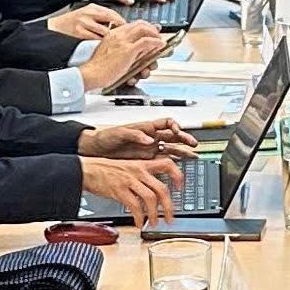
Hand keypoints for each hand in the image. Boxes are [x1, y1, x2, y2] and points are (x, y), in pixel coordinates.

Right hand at [48, 4, 125, 39]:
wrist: (55, 27)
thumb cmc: (73, 22)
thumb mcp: (87, 14)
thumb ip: (100, 16)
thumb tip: (117, 22)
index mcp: (92, 8)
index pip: (112, 13)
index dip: (121, 21)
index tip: (128, 27)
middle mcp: (89, 13)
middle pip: (111, 20)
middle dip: (119, 29)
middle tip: (124, 36)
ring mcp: (84, 23)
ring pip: (105, 32)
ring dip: (110, 38)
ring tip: (114, 43)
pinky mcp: (79, 33)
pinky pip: (95, 40)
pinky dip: (100, 43)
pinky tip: (102, 46)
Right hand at [76, 22, 166, 92]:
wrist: (90, 73)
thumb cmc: (98, 67)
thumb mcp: (108, 52)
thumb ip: (120, 47)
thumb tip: (133, 46)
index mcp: (112, 34)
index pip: (131, 25)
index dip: (143, 27)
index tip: (150, 30)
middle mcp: (118, 35)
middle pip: (139, 24)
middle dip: (151, 28)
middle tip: (157, 34)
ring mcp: (123, 41)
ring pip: (144, 30)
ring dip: (155, 35)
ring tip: (160, 40)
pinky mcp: (128, 50)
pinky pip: (146, 42)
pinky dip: (155, 42)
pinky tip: (160, 45)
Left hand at [78, 119, 198, 161]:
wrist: (96, 150)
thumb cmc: (105, 137)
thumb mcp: (118, 133)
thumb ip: (135, 134)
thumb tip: (149, 139)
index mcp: (146, 127)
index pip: (166, 123)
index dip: (174, 126)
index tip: (177, 132)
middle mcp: (151, 138)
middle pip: (173, 136)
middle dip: (185, 139)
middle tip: (193, 144)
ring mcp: (150, 149)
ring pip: (172, 149)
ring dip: (182, 152)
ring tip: (193, 156)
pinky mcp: (147, 161)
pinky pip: (163, 161)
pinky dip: (173, 163)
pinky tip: (180, 167)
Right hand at [80, 156, 182, 226]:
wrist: (87, 169)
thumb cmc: (106, 170)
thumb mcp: (128, 167)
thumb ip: (142, 176)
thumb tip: (154, 189)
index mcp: (143, 165)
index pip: (167, 164)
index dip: (177, 176)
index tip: (180, 188)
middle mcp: (139, 172)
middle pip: (162, 188)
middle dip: (169, 206)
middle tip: (171, 217)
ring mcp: (129, 181)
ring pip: (151, 198)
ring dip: (155, 214)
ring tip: (154, 223)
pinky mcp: (119, 190)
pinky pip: (134, 206)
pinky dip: (139, 217)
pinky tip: (139, 223)